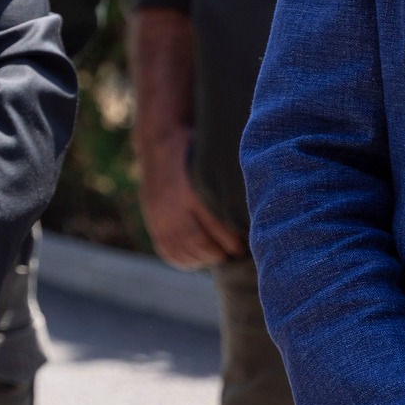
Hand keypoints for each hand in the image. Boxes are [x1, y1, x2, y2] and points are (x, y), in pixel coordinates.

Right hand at [136, 127, 245, 269]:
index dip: (228, 240)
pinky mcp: (153, 222)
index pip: (211, 223)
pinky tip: (198, 261)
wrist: (157, 144)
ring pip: (182, 248)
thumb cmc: (192, 150)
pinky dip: (183, 259)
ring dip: (202, 258)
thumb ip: (225, 183)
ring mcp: (159, 216)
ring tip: (219, 257)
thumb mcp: (209, 161)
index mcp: (189, 190)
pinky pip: (167, 249)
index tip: (242, 247)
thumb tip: (252, 201)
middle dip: (217, 253)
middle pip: (196, 241)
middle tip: (234, 255)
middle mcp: (172, 206)